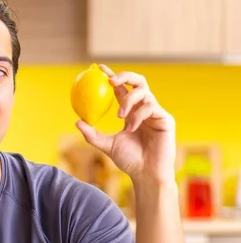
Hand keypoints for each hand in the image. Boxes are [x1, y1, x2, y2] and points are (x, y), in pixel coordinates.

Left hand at [75, 65, 175, 184]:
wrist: (146, 174)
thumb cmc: (129, 161)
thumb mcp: (106, 145)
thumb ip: (92, 134)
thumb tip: (77, 121)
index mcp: (131, 112)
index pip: (121, 90)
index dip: (112, 77)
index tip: (100, 69)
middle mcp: (144, 109)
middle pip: (138, 82)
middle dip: (125, 76)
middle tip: (110, 81)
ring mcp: (155, 113)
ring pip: (143, 93)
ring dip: (128, 101)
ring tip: (120, 116)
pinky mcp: (165, 119)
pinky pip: (151, 107)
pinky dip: (138, 115)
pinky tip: (132, 127)